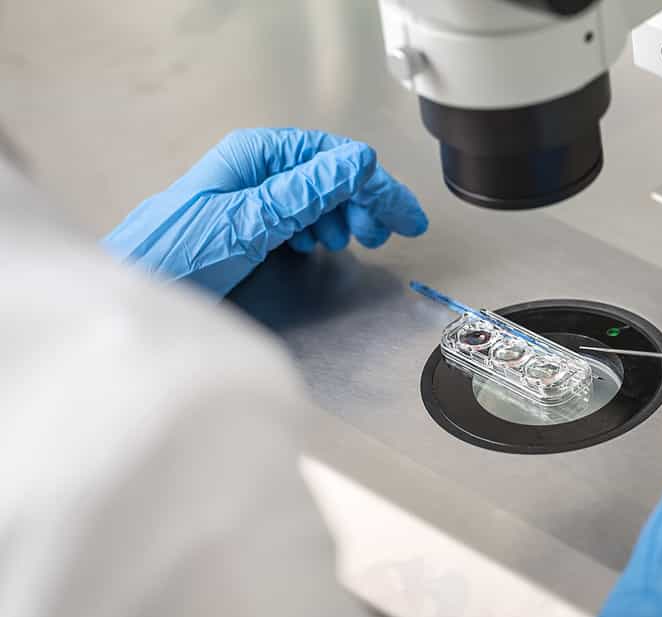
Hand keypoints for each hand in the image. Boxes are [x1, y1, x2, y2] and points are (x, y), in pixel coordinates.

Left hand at [103, 128, 427, 295]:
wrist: (134, 291)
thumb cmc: (177, 257)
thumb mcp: (250, 222)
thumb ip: (306, 192)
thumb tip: (358, 163)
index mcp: (256, 156)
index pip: (333, 158)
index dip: (375, 184)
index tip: (404, 215)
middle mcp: (254, 170)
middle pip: (327, 176)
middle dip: (363, 202)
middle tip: (387, 234)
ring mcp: (249, 197)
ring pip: (314, 198)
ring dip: (342, 217)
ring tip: (354, 242)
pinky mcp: (244, 226)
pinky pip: (294, 218)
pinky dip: (316, 231)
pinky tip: (318, 246)